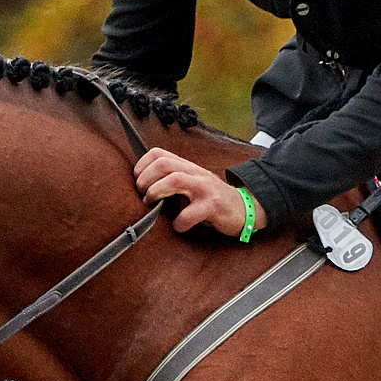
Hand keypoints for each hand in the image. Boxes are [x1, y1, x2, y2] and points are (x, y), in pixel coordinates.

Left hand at [134, 147, 253, 238]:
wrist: (243, 208)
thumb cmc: (210, 198)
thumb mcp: (191, 183)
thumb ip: (171, 180)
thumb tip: (140, 187)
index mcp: (186, 166)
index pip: (157, 153)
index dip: (141, 166)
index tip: (137, 183)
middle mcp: (195, 172)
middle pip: (163, 164)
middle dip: (145, 179)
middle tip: (142, 195)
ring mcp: (205, 187)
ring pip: (175, 179)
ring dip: (157, 192)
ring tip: (152, 205)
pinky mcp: (213, 205)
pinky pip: (191, 213)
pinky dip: (180, 222)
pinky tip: (178, 226)